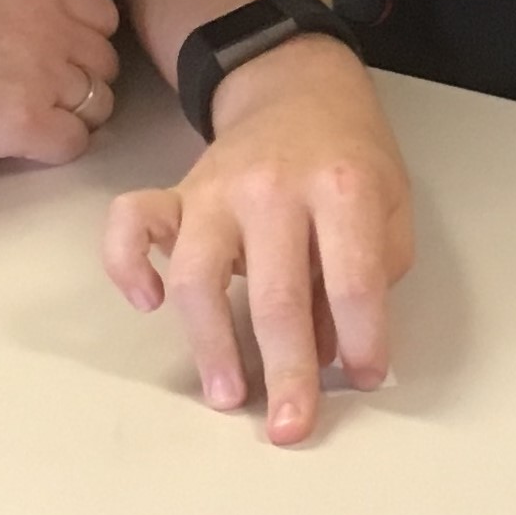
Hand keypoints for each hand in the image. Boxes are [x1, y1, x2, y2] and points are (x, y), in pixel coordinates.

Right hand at [0, 0, 123, 166]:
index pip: (100, 14)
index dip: (81, 35)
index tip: (54, 51)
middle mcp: (52, 25)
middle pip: (104, 62)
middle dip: (83, 77)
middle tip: (49, 94)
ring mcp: (42, 75)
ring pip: (97, 105)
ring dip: (76, 115)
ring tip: (41, 123)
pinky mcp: (23, 125)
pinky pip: (72, 144)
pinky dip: (58, 147)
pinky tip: (28, 147)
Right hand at [100, 36, 412, 442]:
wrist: (299, 87)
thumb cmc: (350, 157)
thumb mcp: (389, 204)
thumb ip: (372, 274)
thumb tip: (334, 351)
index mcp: (341, 188)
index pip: (353, 279)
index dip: (361, 339)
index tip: (363, 379)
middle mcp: (273, 189)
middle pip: (277, 294)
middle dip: (287, 370)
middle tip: (292, 427)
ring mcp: (214, 189)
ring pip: (197, 277)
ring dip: (211, 345)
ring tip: (228, 395)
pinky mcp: (175, 191)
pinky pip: (130, 226)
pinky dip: (126, 265)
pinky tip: (145, 304)